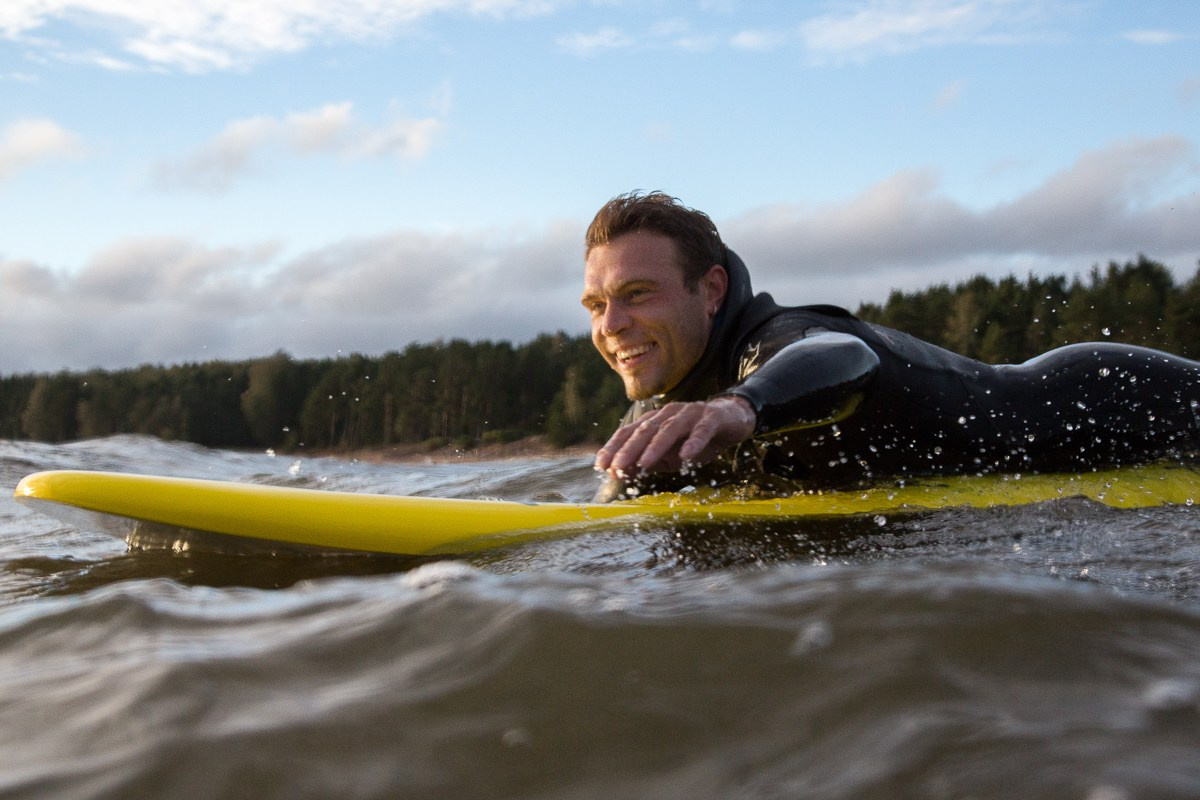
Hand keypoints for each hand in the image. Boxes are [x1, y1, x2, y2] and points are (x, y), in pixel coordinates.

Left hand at [595, 396, 756, 478]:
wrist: (732, 419)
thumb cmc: (697, 438)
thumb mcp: (670, 455)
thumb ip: (648, 462)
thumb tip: (621, 473)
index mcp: (655, 421)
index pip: (629, 433)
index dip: (614, 448)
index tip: (601, 466)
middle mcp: (669, 414)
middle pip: (645, 431)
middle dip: (629, 450)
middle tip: (617, 468)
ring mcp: (690, 413)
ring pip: (670, 429)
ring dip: (656, 447)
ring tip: (645, 464)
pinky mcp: (712, 417)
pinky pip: (702, 429)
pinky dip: (694, 442)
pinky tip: (687, 455)